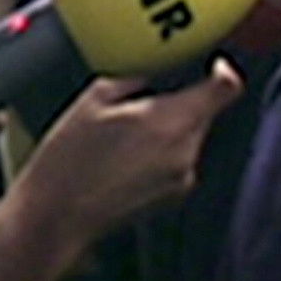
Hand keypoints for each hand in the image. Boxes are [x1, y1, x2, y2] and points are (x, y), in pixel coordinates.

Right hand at [0, 64, 245, 249]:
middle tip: (141, 101)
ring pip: (189, 137)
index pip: (226, 87)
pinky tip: (123, 159)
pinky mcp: (171, 197)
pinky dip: (159, 153)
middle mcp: (186, 152)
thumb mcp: (95, 98)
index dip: (224, 69)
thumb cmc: (68, 162)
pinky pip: (177, 161)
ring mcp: (181, 179)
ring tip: (122, 136)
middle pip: (205, 112)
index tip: (212, 62)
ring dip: (167, 128)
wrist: (54, 218)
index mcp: (172, 122)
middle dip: (180, 101)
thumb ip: (137, 75)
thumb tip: (157, 66)